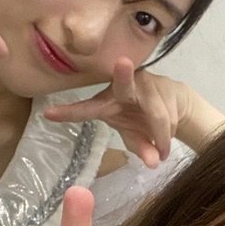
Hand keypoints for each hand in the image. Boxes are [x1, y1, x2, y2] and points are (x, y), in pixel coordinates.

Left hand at [43, 60, 203, 166]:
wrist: (176, 104)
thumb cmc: (144, 120)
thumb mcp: (138, 139)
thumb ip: (142, 150)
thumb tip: (154, 163)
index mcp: (106, 104)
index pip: (85, 110)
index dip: (68, 113)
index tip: (48, 114)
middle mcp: (123, 89)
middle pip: (123, 84)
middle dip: (124, 75)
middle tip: (123, 63)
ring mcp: (146, 84)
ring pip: (157, 116)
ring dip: (161, 137)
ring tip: (163, 150)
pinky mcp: (166, 84)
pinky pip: (170, 115)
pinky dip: (170, 133)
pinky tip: (169, 135)